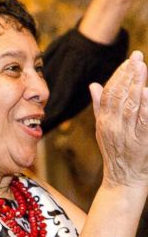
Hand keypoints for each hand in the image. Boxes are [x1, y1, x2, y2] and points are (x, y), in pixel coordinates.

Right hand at [91, 50, 147, 187]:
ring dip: (136, 84)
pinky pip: (142, 120)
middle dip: (129, 74)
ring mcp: (125, 133)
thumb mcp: (103, 129)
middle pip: (118, 95)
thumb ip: (99, 106)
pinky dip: (144, 106)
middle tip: (137, 57)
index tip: (128, 60)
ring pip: (129, 104)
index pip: (108, 93)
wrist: (123, 179)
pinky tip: (147, 92)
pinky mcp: (141, 141)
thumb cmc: (116, 153)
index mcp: (103, 121)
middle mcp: (112, 126)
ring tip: (142, 68)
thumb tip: (93, 85)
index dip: (118, 75)